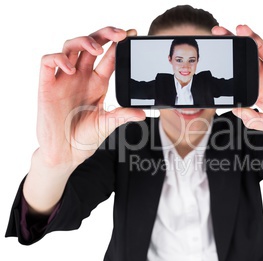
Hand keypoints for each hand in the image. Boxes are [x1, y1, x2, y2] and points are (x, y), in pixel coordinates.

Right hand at [37, 27, 144, 166]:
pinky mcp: (47, 86)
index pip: (109, 57)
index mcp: (98, 83)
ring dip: (84, 41)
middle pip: (91, 45)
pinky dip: (59, 59)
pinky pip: (48, 62)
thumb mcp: (108, 124)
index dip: (119, 44)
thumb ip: (123, 115)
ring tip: (97, 49)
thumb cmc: (85, 137)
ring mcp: (65, 79)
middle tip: (120, 34)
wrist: (66, 153)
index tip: (132, 34)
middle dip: (104, 34)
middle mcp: (82, 77)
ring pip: (70, 47)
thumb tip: (143, 113)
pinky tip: (72, 69)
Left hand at [213, 25, 262, 183]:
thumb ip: (253, 119)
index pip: (239, 70)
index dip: (228, 61)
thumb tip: (234, 110)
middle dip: (234, 41)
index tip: (216, 55)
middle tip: (218, 32)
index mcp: (259, 87)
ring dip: (250, 35)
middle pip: (246, 53)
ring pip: (262, 45)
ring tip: (239, 28)